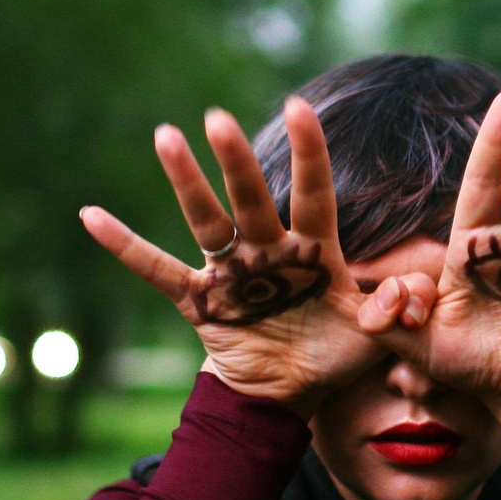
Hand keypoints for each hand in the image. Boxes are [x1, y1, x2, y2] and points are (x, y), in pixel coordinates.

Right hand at [81, 98, 395, 415]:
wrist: (291, 393)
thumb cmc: (337, 350)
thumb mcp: (375, 334)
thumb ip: (393, 308)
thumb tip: (409, 294)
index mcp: (315, 251)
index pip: (314, 193)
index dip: (307, 153)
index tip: (298, 106)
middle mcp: (269, 250)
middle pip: (251, 198)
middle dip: (236, 160)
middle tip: (218, 118)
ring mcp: (232, 272)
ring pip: (206, 220)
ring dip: (185, 182)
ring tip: (166, 136)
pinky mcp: (202, 300)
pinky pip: (157, 271)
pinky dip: (125, 246)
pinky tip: (91, 216)